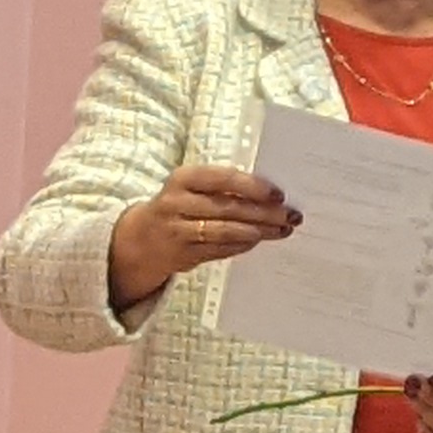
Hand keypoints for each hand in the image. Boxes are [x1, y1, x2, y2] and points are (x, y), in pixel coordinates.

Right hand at [110, 163, 297, 306]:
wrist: (141, 238)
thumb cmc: (180, 205)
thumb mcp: (193, 188)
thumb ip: (224, 188)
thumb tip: (271, 194)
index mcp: (183, 179)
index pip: (222, 179)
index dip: (252, 187)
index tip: (278, 194)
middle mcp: (177, 203)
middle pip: (229, 208)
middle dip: (265, 213)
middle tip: (291, 215)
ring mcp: (178, 230)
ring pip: (226, 231)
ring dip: (259, 231)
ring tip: (282, 230)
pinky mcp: (183, 254)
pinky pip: (220, 250)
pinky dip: (243, 246)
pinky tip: (260, 241)